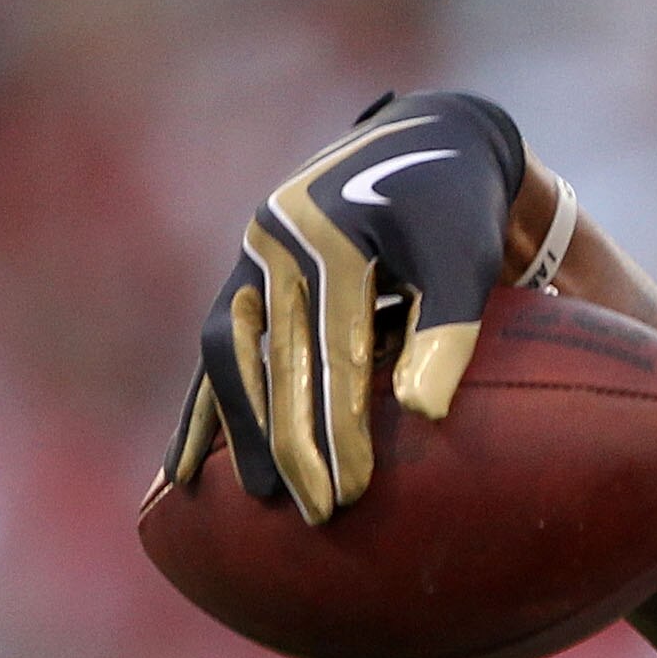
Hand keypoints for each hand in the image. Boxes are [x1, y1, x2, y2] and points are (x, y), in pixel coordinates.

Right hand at [163, 89, 526, 523]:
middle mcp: (278, 243)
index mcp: (333, 240)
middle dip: (290, 442)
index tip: (352, 492)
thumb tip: (422, 413)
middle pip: (276, 359)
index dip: (340, 425)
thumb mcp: (469, 258)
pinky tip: (187, 465)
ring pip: (229, 352)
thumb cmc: (461, 212)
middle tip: (315, 514)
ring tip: (254, 495)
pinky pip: (218, 346)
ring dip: (238, 426)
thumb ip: (451, 327)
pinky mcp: (248, 274)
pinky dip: (208, 403)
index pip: (334, 351)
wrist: (432, 143)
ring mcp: (253, 256)